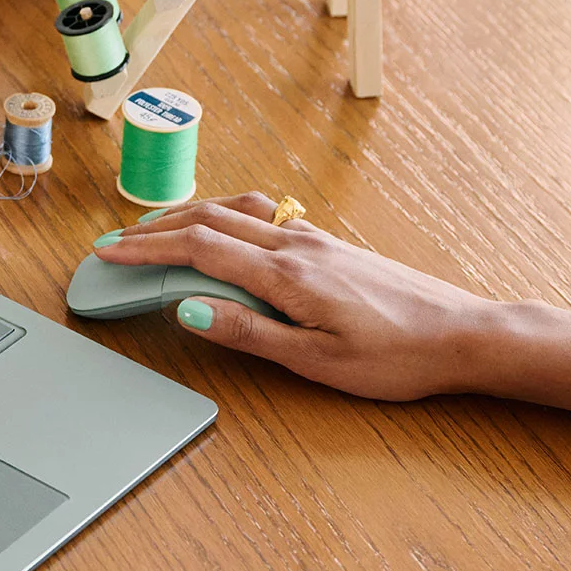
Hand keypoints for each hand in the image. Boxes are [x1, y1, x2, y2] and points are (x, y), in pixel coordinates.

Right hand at [94, 191, 500, 400]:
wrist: (462, 334)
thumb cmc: (397, 355)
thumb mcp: (316, 359)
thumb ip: (249, 331)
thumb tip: (191, 309)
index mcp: (287, 273)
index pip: (199, 250)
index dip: (147, 250)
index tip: (108, 255)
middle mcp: (298, 245)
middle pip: (210, 221)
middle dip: (155, 230)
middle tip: (115, 243)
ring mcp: (316, 240)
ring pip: (237, 212)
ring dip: (189, 216)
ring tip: (157, 231)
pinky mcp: (330, 245)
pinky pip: (264, 218)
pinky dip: (225, 217)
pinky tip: (223, 230)